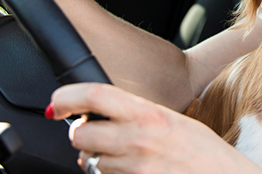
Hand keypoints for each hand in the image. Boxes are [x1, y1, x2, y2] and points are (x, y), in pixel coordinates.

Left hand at [47, 83, 261, 173]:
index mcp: (149, 114)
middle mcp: (137, 140)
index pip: (95, 95)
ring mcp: (134, 169)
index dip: (67, 97)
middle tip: (92, 131)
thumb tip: (101, 110)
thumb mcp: (173, 120)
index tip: (57, 103)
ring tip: (121, 153)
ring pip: (89, 161)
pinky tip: (128, 169)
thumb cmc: (204, 152)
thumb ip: (137, 113)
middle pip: (80, 134)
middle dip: (80, 134)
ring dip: (95, 157)